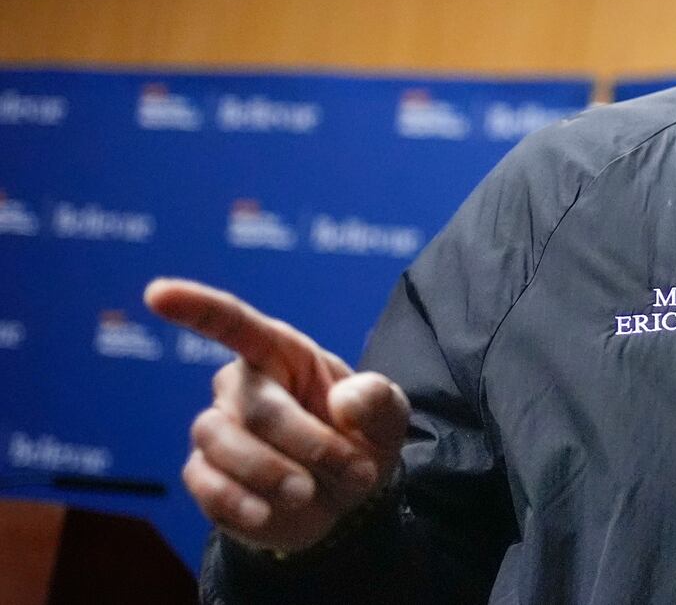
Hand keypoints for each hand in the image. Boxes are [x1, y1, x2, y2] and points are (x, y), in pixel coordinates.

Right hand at [144, 277, 409, 553]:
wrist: (346, 500)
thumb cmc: (360, 439)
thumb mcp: (387, 416)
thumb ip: (375, 400)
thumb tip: (343, 404)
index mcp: (281, 352)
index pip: (234, 323)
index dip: (196, 306)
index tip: (157, 292)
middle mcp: (239, 384)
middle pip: (257, 409)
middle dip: (311, 446)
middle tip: (355, 472)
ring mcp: (217, 429)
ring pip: (223, 444)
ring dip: (276, 475)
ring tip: (311, 493)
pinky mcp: (203, 474)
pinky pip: (207, 485)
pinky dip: (242, 503)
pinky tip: (267, 514)